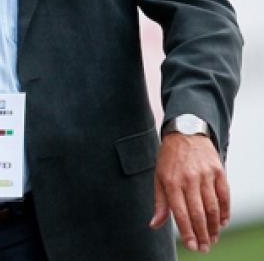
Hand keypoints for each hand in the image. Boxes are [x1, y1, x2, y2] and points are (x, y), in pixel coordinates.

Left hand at [150, 132, 229, 252]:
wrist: (185, 133)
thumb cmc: (169, 159)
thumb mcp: (159, 177)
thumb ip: (160, 202)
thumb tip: (154, 224)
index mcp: (171, 182)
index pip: (181, 213)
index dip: (187, 232)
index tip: (192, 246)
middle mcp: (189, 179)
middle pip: (198, 213)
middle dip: (202, 234)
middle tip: (205, 248)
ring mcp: (205, 175)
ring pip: (213, 206)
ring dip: (214, 226)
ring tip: (213, 238)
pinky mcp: (218, 171)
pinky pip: (224, 195)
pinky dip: (225, 211)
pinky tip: (223, 222)